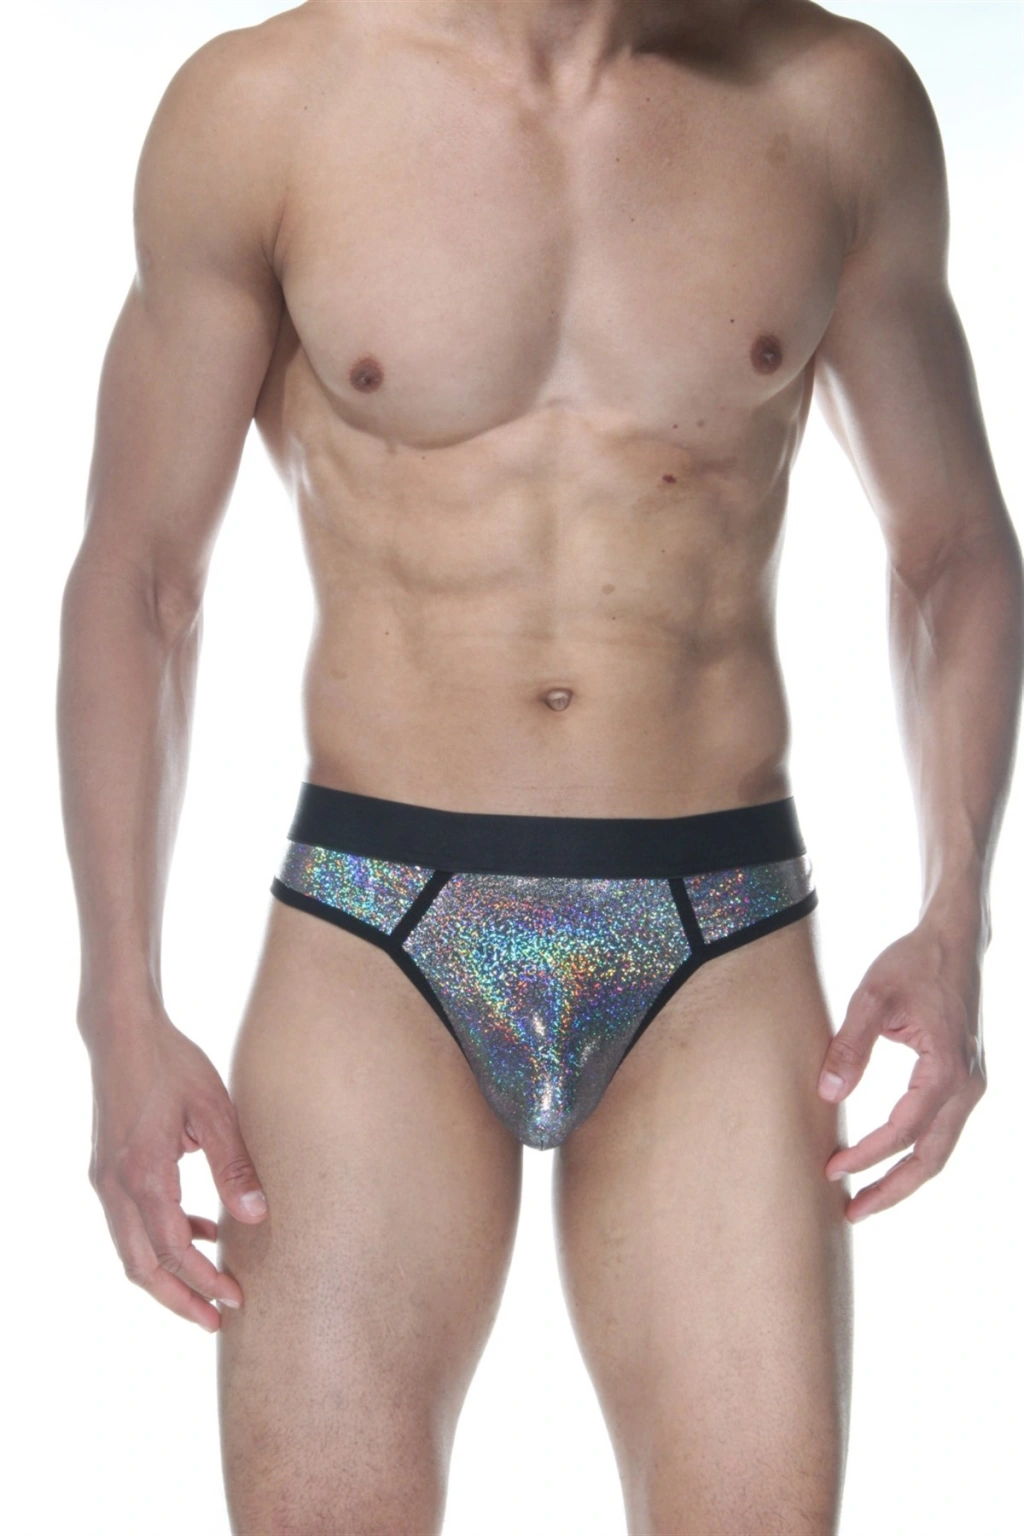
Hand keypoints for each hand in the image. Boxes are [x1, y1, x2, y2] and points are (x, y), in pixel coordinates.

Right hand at [86, 1010, 268, 1330]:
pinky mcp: (108, 1169)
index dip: (204, 1282)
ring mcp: (106, 1179)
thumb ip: (234, 1165)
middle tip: (216, 1321)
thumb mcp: (214, 1110)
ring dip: (168, 1275)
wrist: (122, 1033)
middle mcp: (116, 1186)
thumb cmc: (171, 1064)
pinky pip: (130, 1222)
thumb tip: (257, 1217)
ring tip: (209, 1288)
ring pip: (131, 1250)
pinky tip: (200, 1230)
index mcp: (143, 1175)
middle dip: (179, 1299)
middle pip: (142, 1267)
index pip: (173, 1252)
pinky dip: (161, 1239)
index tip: (235, 1301)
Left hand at [817, 922, 985, 1221]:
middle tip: (850, 1212)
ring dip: (904, 1176)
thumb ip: (849, 1046)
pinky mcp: (963, 1081)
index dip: (868, 1155)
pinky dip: (915, 1152)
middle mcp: (967, 1086)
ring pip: (940, 1149)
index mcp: (946, 1069)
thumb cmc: (912, 963)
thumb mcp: (873, 997)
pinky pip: (941, 1130)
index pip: (904, 1130)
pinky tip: (887, 1160)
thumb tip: (828, 1094)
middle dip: (891, 1189)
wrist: (953, 942)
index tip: (831, 1168)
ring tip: (864, 1198)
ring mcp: (970, 1086)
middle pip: (931, 1157)